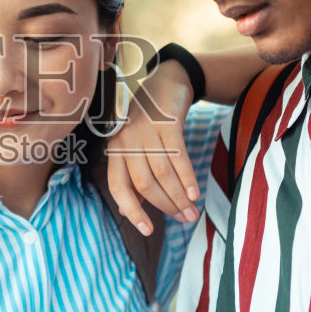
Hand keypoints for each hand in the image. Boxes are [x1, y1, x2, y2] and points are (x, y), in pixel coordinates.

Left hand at [107, 59, 199, 235]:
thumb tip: (133, 210)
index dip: (132, 211)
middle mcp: (126, 140)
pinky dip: (187, 177)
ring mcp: (146, 130)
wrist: (166, 81)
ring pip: (162, 174)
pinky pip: (178, 156)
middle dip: (166, 207)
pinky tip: (195, 193)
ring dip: (179, 197)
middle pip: (144, 184)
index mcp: (115, 149)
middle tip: (185, 220)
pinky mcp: (167, 122)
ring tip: (193, 212)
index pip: (118, 187)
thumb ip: (133, 173)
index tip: (147, 230)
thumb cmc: (150, 122)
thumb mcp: (135, 144)